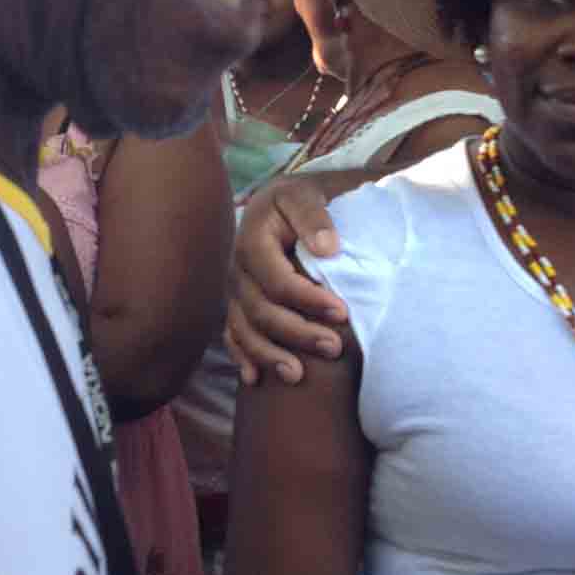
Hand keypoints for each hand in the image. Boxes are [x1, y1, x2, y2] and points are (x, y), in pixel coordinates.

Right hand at [224, 179, 347, 385]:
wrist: (283, 201)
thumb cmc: (302, 200)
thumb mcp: (307, 195)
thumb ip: (314, 216)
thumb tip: (326, 249)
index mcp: (252, 240)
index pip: (277, 281)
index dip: (308, 300)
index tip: (342, 312)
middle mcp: (237, 268)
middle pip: (260, 311)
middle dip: (297, 333)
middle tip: (334, 348)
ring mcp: (234, 290)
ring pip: (244, 330)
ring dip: (269, 355)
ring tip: (298, 375)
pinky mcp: (236, 304)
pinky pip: (232, 335)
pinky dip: (242, 357)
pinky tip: (255, 379)